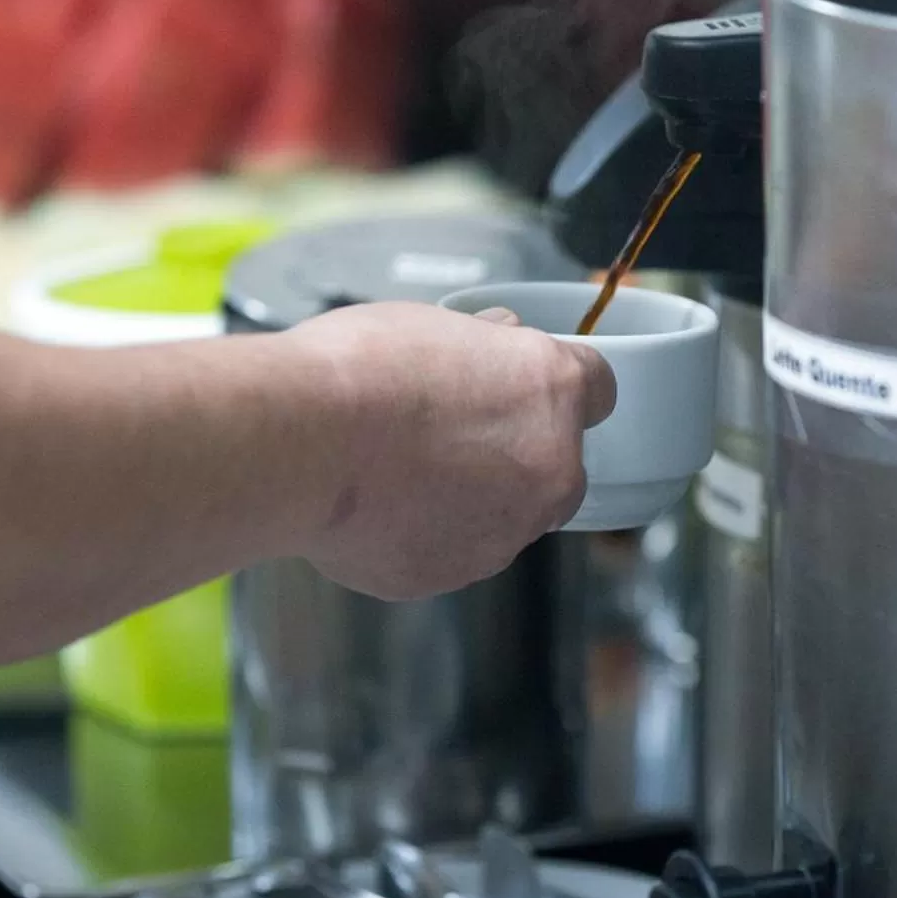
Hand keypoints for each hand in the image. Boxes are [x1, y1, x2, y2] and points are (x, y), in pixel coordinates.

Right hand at [286, 302, 617, 599]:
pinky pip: (454, 552)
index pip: (598, 389)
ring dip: (474, 500)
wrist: (298, 442)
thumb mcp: (430, 323)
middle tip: (452, 435)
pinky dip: (428, 536)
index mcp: (551, 392)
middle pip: (560, 466)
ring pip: (507, 517)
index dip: (560, 389)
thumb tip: (496, 339)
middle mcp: (548, 468)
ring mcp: (504, 532)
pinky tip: (380, 506)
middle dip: (519, 455)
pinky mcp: (454, 574)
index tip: (529, 390)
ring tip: (400, 472)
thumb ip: (481, 344)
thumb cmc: (356, 373)